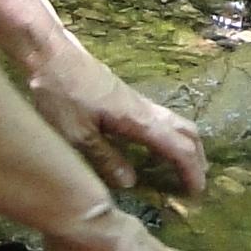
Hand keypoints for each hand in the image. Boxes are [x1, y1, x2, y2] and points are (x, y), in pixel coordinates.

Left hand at [24, 39, 208, 194]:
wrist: (52, 55)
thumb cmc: (60, 94)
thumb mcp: (76, 135)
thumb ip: (104, 159)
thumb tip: (131, 182)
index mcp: (137, 120)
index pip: (178, 147)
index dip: (191, 172)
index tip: (196, 194)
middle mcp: (145, 109)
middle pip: (187, 131)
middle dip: (198, 159)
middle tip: (195, 185)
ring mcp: (138, 101)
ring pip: (177, 123)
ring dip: (187, 146)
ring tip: (183, 170)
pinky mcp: (128, 99)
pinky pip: (162, 120)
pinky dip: (171, 137)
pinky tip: (157, 150)